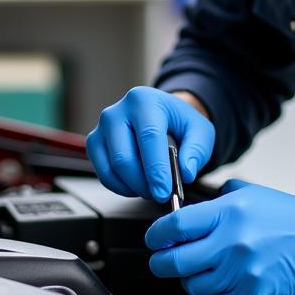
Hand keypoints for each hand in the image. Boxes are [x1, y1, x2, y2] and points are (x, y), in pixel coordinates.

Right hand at [85, 87, 214, 200]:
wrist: (160, 114)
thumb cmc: (178, 122)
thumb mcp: (200, 130)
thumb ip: (197, 150)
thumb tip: (185, 172)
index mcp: (144, 101)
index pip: (149, 137)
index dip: (156, 169)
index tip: (164, 191)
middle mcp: (117, 111)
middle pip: (124, 157)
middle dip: (143, 184)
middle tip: (160, 194)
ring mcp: (102, 128)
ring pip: (112, 169)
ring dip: (133, 188)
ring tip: (152, 188)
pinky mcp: (94, 143)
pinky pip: (103, 174)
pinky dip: (122, 187)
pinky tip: (137, 184)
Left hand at [144, 180, 294, 294]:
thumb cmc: (284, 215)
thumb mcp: (246, 193)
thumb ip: (213, 202)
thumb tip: (185, 216)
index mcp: (228, 213)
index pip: (176, 227)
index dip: (157, 235)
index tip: (154, 239)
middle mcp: (232, 243)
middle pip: (176, 262)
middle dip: (161, 262)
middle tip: (162, 260)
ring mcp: (242, 272)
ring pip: (193, 286)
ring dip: (189, 279)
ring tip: (199, 269)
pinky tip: (217, 282)